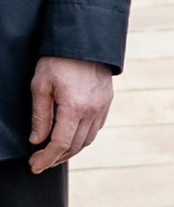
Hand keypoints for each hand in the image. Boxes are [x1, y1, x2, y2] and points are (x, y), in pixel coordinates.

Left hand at [26, 56, 113, 172]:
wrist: (85, 40)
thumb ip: (40, 116)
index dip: (46, 158)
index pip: (60, 144)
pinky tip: (71, 137)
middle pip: (75, 146)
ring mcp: (102, 107)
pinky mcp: (107, 102)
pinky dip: (82, 138)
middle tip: (39, 162)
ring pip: (87, 140)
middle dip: (56, 158)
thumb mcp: (40, 85)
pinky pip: (95, 128)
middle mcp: (92, 111)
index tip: (35, 166)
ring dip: (70, 151)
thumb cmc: (59, 59)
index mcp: (74, 107)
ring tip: (54, 153)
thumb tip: (37, 140)